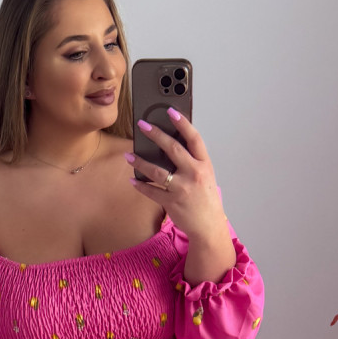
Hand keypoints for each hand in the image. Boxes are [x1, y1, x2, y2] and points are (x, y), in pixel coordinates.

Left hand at [126, 109, 224, 243]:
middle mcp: (194, 174)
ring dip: (140, 162)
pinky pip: (152, 191)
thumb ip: (192, 162)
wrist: (209, 226)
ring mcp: (182, 188)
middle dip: (156, 135)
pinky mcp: (171, 202)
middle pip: (173, 149)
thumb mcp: (205, 176)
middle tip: (143, 125)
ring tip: (129, 156)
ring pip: (157, 171)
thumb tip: (172, 146)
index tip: (171, 111)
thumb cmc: (206, 200)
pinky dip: (141, 186)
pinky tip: (133, 180)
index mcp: (204, 165)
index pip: (194, 139)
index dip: (182, 123)